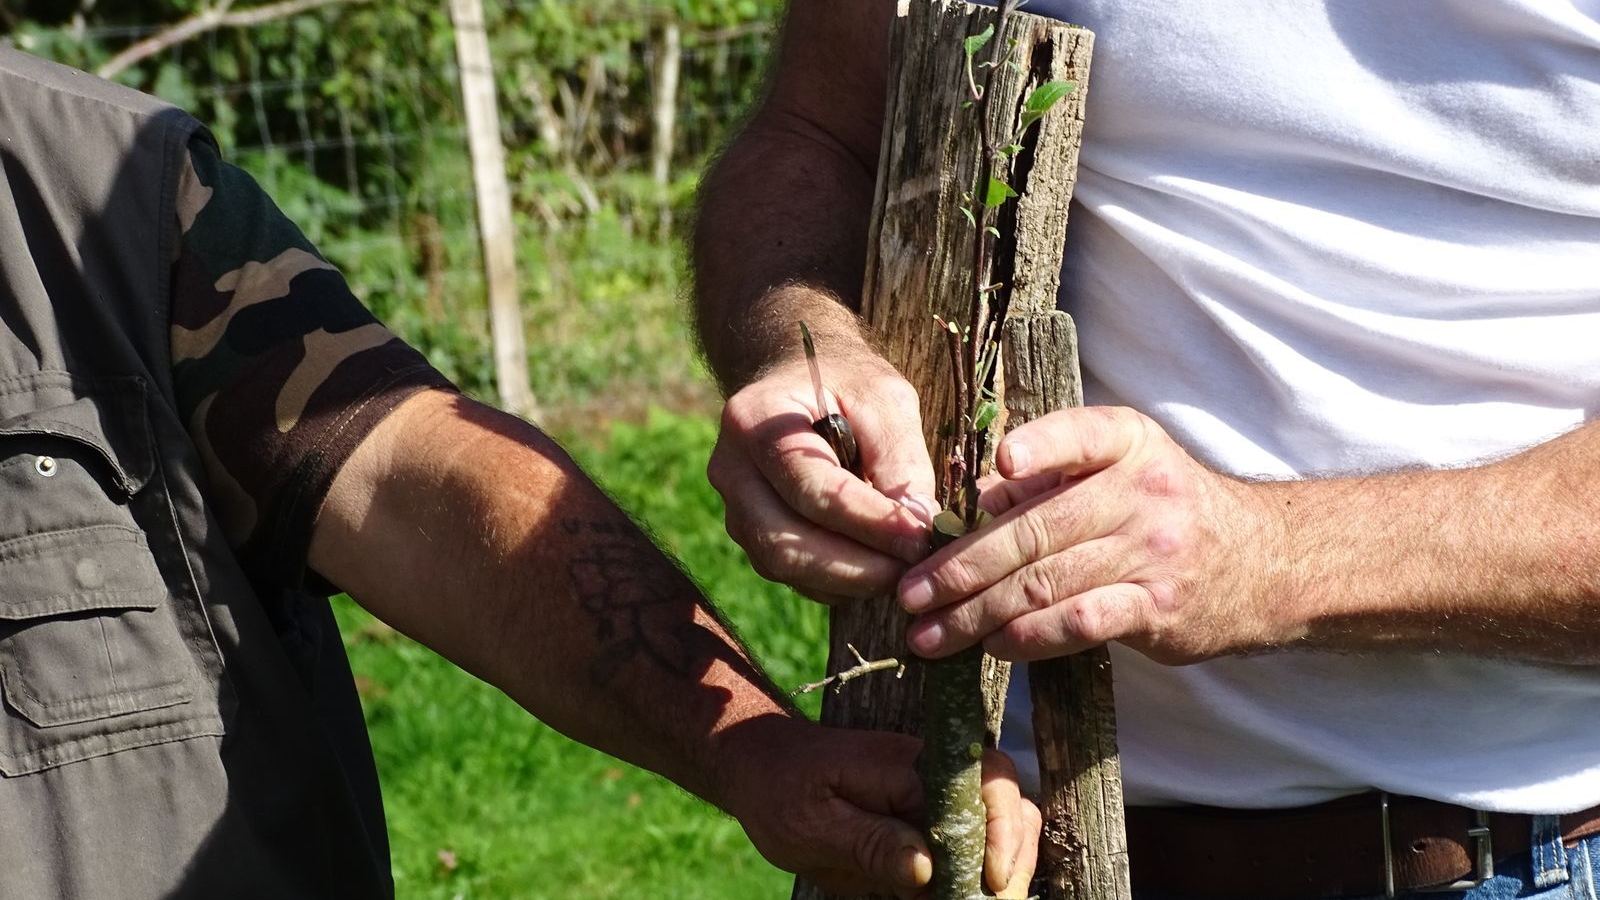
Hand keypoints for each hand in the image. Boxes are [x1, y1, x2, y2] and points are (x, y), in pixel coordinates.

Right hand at [709, 351, 938, 601]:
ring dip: (847, 580)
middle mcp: (731, 469)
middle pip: (785, 543)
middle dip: (855, 567)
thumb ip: (902, 461)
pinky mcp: (749, 533)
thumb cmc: (847, 382)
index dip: (870, 523)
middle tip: (912, 570)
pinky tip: (874, 567)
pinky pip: (788, 574)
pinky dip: (835, 581)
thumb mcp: (886, 400)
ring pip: (783, 566)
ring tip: (900, 569)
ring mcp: (733, 506)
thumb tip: (918, 529)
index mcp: (756, 423)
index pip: (813, 491)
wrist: (800, 376)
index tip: (920, 540)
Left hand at [715, 716, 1040, 898]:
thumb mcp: (812, 823)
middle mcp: (934, 775)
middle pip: (1009, 803)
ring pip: (1002, 824)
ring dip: (1006, 867)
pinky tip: (969, 894)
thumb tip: (927, 868)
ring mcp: (934, 798)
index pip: (985, 784)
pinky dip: (980, 874)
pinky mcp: (927, 823)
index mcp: (909, 765)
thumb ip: (869, 843)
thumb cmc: (779, 791)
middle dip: (1015, 858)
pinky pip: (972, 844)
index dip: (1001, 834)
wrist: (760, 768)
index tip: (992, 880)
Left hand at [897, 406, 1288, 663]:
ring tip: (930, 633)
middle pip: (1036, 528)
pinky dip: (1030, 636)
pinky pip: (1081, 622)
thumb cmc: (1164, 510)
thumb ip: (1048, 481)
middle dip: (961, 565)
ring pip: (1047, 582)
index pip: (1080, 435)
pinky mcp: (1158, 607)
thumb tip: (968, 507)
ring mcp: (1152, 551)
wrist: (1263, 563)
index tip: (998, 467)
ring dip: (977, 612)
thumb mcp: (1120, 471)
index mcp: (1127, 442)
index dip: (1041, 447)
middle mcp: (1142, 491)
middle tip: (910, 592)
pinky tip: (994, 645)